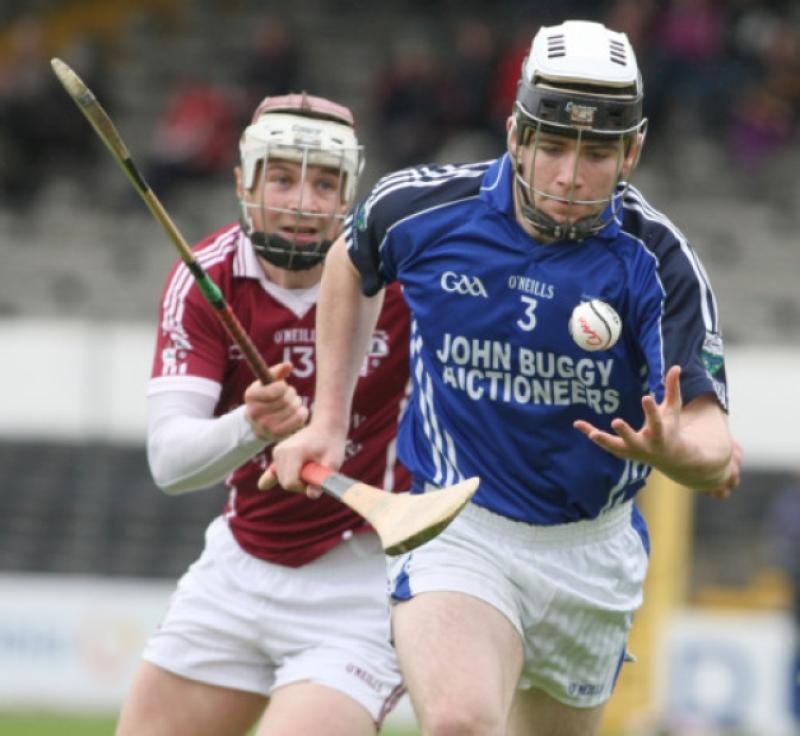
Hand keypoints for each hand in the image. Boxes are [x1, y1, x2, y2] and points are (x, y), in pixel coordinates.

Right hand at [243, 362, 307, 442]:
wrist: (260, 424)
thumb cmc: (267, 398)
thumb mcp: (267, 383)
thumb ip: (277, 372)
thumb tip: (288, 365)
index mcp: (250, 395)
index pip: (276, 389)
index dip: (283, 387)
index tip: (282, 387)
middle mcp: (254, 412)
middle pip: (286, 400)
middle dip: (292, 395)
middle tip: (290, 396)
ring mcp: (264, 426)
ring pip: (293, 409)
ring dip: (298, 404)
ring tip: (293, 404)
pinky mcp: (276, 436)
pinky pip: (298, 421)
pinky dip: (302, 415)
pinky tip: (298, 413)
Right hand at [260, 422, 346, 499]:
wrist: (326, 427)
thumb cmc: (332, 444)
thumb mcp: (333, 462)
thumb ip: (323, 479)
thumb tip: (311, 495)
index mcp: (293, 452)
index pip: (290, 483)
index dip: (304, 487)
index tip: (316, 480)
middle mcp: (280, 451)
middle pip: (285, 482)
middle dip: (300, 484)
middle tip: (315, 473)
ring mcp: (277, 452)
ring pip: (281, 479)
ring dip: (296, 480)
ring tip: (310, 467)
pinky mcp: (277, 454)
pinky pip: (272, 472)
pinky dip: (271, 478)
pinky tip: (264, 485)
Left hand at [573, 365, 738, 493]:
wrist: (669, 457)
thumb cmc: (670, 427)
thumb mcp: (673, 409)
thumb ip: (672, 389)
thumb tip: (676, 366)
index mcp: (660, 433)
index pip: (656, 421)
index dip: (651, 410)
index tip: (645, 397)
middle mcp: (645, 444)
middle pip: (634, 440)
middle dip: (625, 432)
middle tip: (616, 422)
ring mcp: (632, 450)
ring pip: (616, 446)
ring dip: (604, 440)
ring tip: (591, 433)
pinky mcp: (620, 451)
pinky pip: (604, 443)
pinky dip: (591, 433)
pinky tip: (577, 423)